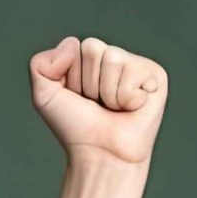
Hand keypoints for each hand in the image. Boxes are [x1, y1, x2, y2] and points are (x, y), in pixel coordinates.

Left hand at [29, 36, 166, 166]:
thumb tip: (72, 43)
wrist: (101, 154)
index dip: (71, 77)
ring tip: (113, 108)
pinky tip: (132, 108)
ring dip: (107, 91)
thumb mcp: (44, 97)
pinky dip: (127, 96)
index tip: (78, 98)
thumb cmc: (76, 128)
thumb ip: (40, 64)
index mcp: (89, 60)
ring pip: (112, 58)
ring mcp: (135, 65)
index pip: (75, 47)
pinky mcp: (155, 75)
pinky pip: (133, 71)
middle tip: (97, 104)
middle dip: (88, 82)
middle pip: (93, 48)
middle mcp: (113, 59)